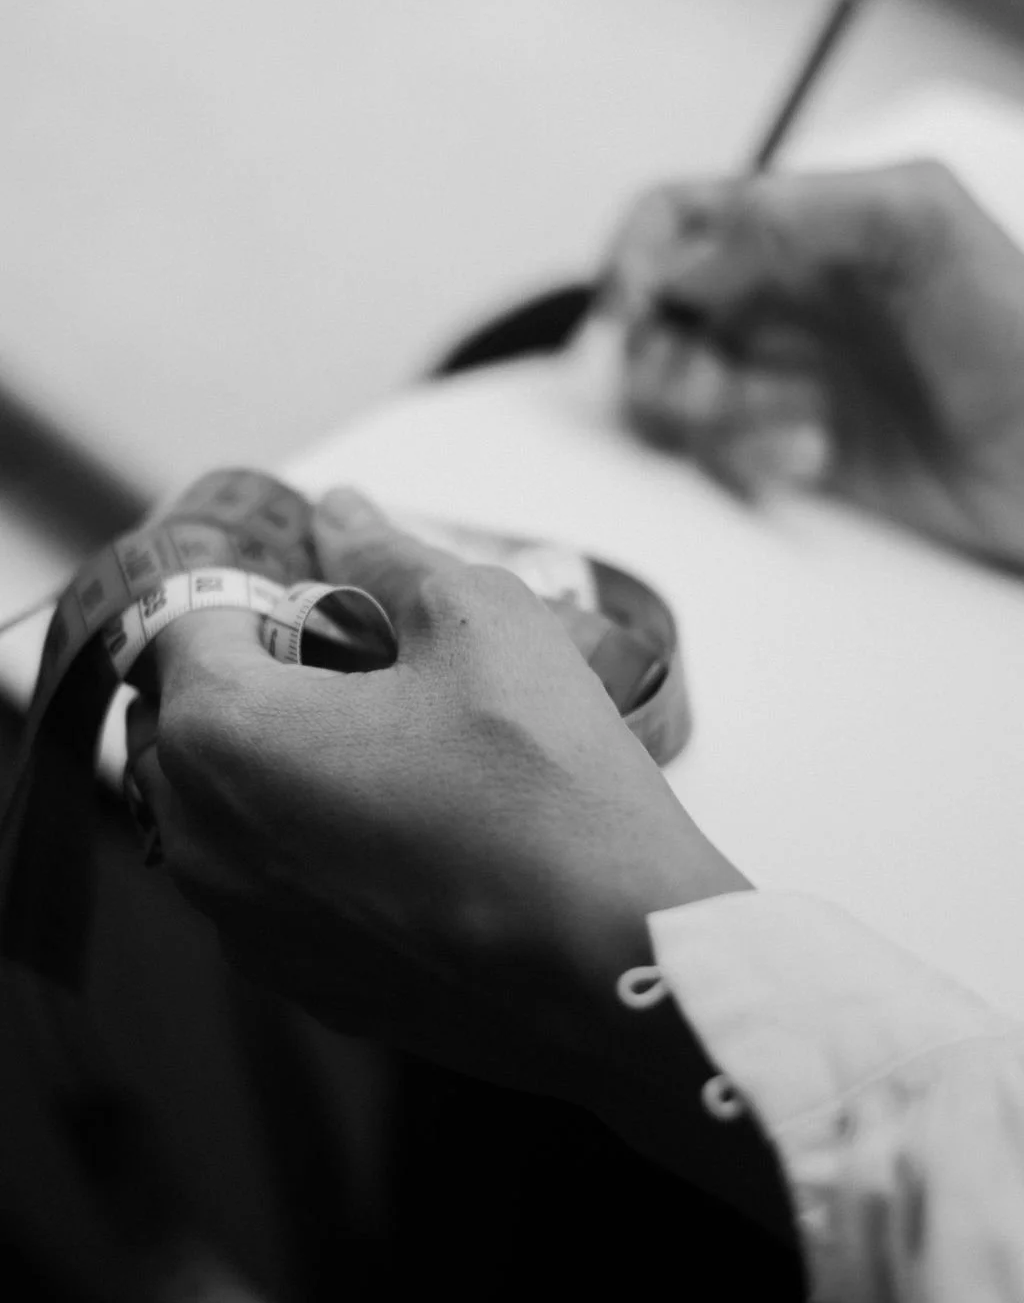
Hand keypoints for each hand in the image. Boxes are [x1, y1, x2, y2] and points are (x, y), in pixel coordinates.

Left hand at [125, 490, 754, 1189]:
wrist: (617, 963)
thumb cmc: (545, 784)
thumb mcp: (479, 620)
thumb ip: (388, 556)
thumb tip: (342, 515)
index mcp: (226, 737)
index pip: (182, 625)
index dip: (248, 587)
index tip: (313, 586)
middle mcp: (203, 844)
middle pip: (189, 721)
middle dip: (251, 672)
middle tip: (353, 654)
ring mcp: (247, 930)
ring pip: (220, 812)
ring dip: (272, 762)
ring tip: (385, 742)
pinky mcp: (304, 986)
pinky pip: (270, 887)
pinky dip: (306, 843)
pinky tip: (404, 828)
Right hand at [605, 162, 1023, 569]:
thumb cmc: (1020, 327)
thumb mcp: (919, 223)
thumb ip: (796, 213)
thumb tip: (686, 255)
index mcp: (802, 229)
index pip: (676, 220)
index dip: (633, 256)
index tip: (633, 307)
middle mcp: (780, 299)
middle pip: (655, 317)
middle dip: (664, 356)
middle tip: (711, 384)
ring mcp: (781, 375)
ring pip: (674, 392)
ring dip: (713, 415)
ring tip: (791, 421)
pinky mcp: (790, 446)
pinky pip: (719, 456)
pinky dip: (750, 460)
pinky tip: (813, 454)